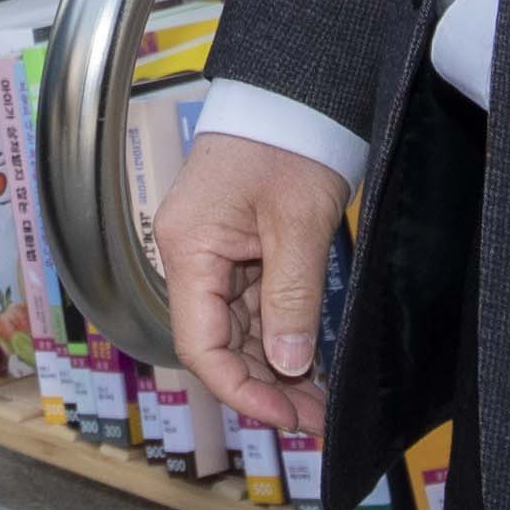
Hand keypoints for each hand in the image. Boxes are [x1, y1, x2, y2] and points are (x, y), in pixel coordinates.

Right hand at [151, 131, 350, 447]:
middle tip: (317, 419)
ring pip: (237, 331)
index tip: (287, 417)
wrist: (295, 90)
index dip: (242, 390)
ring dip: (275, 368)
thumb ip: (290, 299)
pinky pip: (252, 307)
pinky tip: (310, 364)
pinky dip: (280, 337)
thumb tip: (289, 364)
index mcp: (189, 250)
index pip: (202, 345)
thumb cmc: (287, 141)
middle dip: (266, 387)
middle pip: (219, 344)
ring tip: (320, 402)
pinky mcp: (237, 248)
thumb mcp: (297, 224)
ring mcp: (213, 253)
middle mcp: (191, 257)